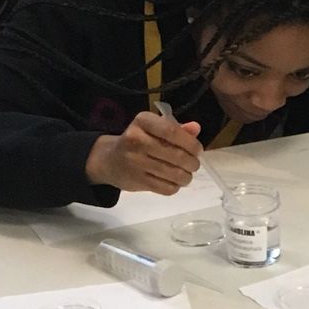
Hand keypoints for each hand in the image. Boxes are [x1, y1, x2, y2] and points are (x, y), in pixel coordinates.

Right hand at [84, 110, 202, 193]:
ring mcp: (136, 161)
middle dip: (192, 162)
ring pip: (173, 173)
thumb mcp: (153, 128)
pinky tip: (175, 182)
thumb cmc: (137, 141)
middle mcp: (136, 139)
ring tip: (187, 174)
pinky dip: (175, 186)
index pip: (172, 131)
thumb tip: (196, 128)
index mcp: (142, 121)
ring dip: (186, 176)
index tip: (198, 150)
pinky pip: (165, 187)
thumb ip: (176, 128)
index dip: (190, 143)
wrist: (109, 160)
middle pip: (175, 154)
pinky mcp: (137, 181)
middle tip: (195, 164)